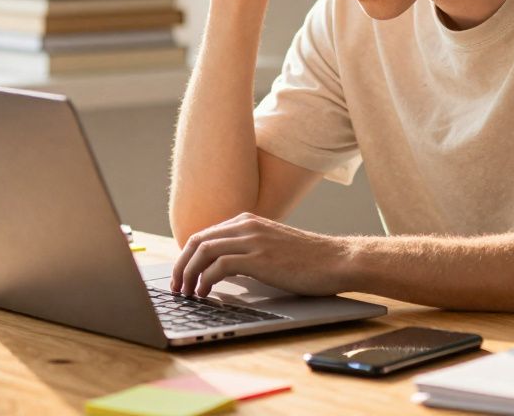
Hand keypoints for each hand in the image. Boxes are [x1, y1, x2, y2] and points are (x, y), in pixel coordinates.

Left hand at [170, 213, 351, 297]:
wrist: (337, 260)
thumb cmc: (309, 260)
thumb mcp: (272, 246)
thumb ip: (248, 250)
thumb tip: (222, 269)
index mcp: (248, 221)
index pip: (204, 235)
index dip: (186, 256)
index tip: (182, 275)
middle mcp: (246, 226)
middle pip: (197, 240)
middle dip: (180, 265)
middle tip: (176, 286)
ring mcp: (252, 240)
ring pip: (203, 251)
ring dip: (188, 273)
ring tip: (186, 293)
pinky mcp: (258, 258)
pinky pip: (218, 267)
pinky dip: (205, 280)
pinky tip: (205, 293)